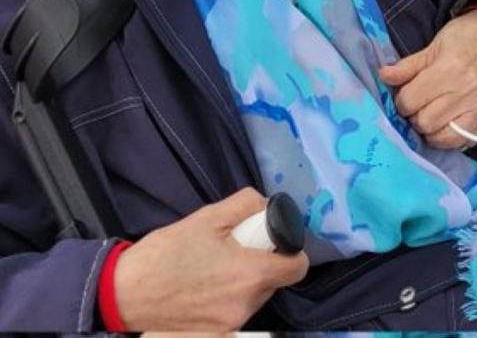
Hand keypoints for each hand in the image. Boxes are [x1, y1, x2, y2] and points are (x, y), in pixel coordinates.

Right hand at [112, 189, 308, 331]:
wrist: (124, 293)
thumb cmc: (168, 252)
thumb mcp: (209, 216)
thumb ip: (246, 205)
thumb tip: (267, 207)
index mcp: (249, 276)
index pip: (296, 268)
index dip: (292, 251)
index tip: (275, 241)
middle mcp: (245, 306)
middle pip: (274, 282)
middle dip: (264, 262)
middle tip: (239, 247)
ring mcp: (229, 325)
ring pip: (255, 297)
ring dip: (246, 280)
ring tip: (218, 264)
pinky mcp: (214, 335)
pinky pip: (236, 311)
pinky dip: (229, 296)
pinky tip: (206, 284)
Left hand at [379, 10, 476, 149]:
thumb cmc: (462, 38)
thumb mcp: (432, 46)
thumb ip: (408, 66)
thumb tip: (383, 76)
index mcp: (449, 68)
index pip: (411, 101)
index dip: (403, 100)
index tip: (407, 96)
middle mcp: (467, 90)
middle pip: (425, 122)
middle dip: (416, 116)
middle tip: (420, 106)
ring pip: (443, 137)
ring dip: (432, 131)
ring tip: (432, 116)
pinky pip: (464, 141)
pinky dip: (451, 138)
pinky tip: (447, 124)